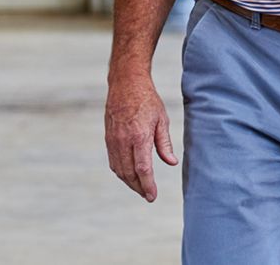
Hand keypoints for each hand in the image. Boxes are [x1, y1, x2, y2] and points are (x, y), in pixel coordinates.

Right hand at [103, 74, 177, 201]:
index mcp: (139, 136)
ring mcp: (113, 139)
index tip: (152, 196)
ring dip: (128, 181)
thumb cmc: (147, 100)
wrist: (126, 82)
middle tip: (148, 195)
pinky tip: (128, 174)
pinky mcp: (108, 136)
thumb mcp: (162, 120)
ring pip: (118, 169)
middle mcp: (123, 140)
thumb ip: (165, 144)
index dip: (147, 185)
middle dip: (138, 187)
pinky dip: (120, 171)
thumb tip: (171, 163)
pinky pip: (112, 160)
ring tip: (140, 187)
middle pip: (128, 173)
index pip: (142, 169)